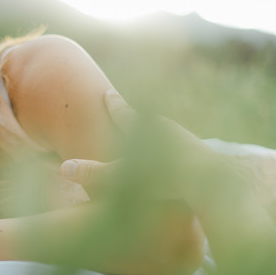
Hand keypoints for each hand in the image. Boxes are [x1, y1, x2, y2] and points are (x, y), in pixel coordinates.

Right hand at [62, 90, 224, 205]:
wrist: (212, 180)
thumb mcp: (122, 178)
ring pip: (166, 132)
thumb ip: (93, 174)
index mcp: (145, 128)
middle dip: (135, 115)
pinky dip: (172, 149)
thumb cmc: (164, 179)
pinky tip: (173, 160)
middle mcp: (166, 129)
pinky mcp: (202, 155)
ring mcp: (186, 140)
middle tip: (126, 109)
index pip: (124, 112)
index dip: (113, 104)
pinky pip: (182, 148)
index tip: (106, 94)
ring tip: (149, 136)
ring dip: (155, 132)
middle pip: (146, 118)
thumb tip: (64, 168)